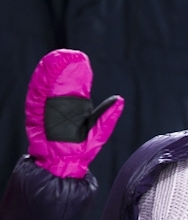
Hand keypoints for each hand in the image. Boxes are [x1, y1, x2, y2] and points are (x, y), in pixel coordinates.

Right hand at [25, 48, 123, 177]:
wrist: (64, 163)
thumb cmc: (81, 149)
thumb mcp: (99, 131)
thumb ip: (107, 115)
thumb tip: (120, 100)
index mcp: (76, 107)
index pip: (76, 85)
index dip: (77, 72)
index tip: (80, 58)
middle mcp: (60, 105)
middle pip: (62, 82)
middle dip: (65, 68)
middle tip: (72, 55)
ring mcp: (48, 108)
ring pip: (49, 86)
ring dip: (52, 71)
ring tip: (58, 58)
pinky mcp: (36, 114)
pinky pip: (37, 96)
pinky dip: (40, 83)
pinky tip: (44, 71)